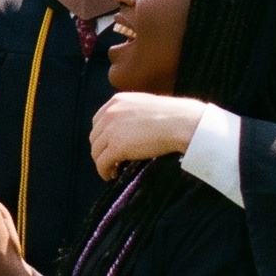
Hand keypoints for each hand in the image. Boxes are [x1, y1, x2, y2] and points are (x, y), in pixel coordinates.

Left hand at [89, 92, 208, 180]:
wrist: (180, 122)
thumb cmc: (172, 115)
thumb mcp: (146, 105)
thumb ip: (133, 112)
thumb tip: (131, 129)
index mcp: (117, 101)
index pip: (98, 120)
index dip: (101, 135)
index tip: (108, 145)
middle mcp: (110, 113)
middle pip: (95, 136)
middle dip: (101, 149)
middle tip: (110, 160)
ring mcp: (111, 130)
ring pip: (96, 151)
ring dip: (102, 162)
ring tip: (111, 170)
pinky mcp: (116, 147)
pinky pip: (102, 163)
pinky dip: (104, 171)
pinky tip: (111, 175)